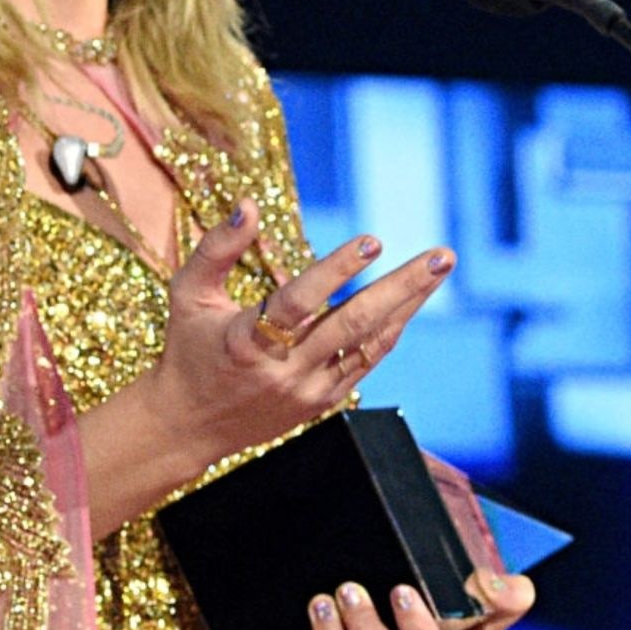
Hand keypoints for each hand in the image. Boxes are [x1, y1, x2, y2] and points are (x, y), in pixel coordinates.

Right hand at [145, 202, 453, 474]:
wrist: (190, 425)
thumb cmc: (189, 349)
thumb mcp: (188, 293)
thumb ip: (216, 248)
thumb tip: (248, 204)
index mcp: (245, 340)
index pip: (299, 301)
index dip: (337, 270)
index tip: (373, 240)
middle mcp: (282, 369)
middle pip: (352, 323)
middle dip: (402, 286)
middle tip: (442, 256)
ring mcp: (307, 390)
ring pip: (370, 344)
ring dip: (408, 305)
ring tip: (439, 269)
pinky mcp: (322, 403)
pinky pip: (366, 362)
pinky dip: (390, 330)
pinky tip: (410, 301)